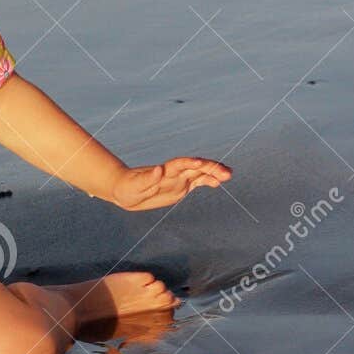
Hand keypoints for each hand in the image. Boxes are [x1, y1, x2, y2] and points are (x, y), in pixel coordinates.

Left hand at [111, 156, 230, 211]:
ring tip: (228, 175)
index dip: (192, 163)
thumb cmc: (127, 187)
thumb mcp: (135, 186)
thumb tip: (158, 169)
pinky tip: (218, 183)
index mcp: (164, 171)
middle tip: (226, 173)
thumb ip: (148, 178)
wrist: (125, 190)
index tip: (202, 163)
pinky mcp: (180, 187)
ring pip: (199, 173)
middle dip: (210, 168)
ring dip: (213, 173)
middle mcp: (174, 172)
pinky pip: (197, 181)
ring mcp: (179, 178)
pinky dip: (208, 181)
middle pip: (195, 167)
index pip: (181, 164)